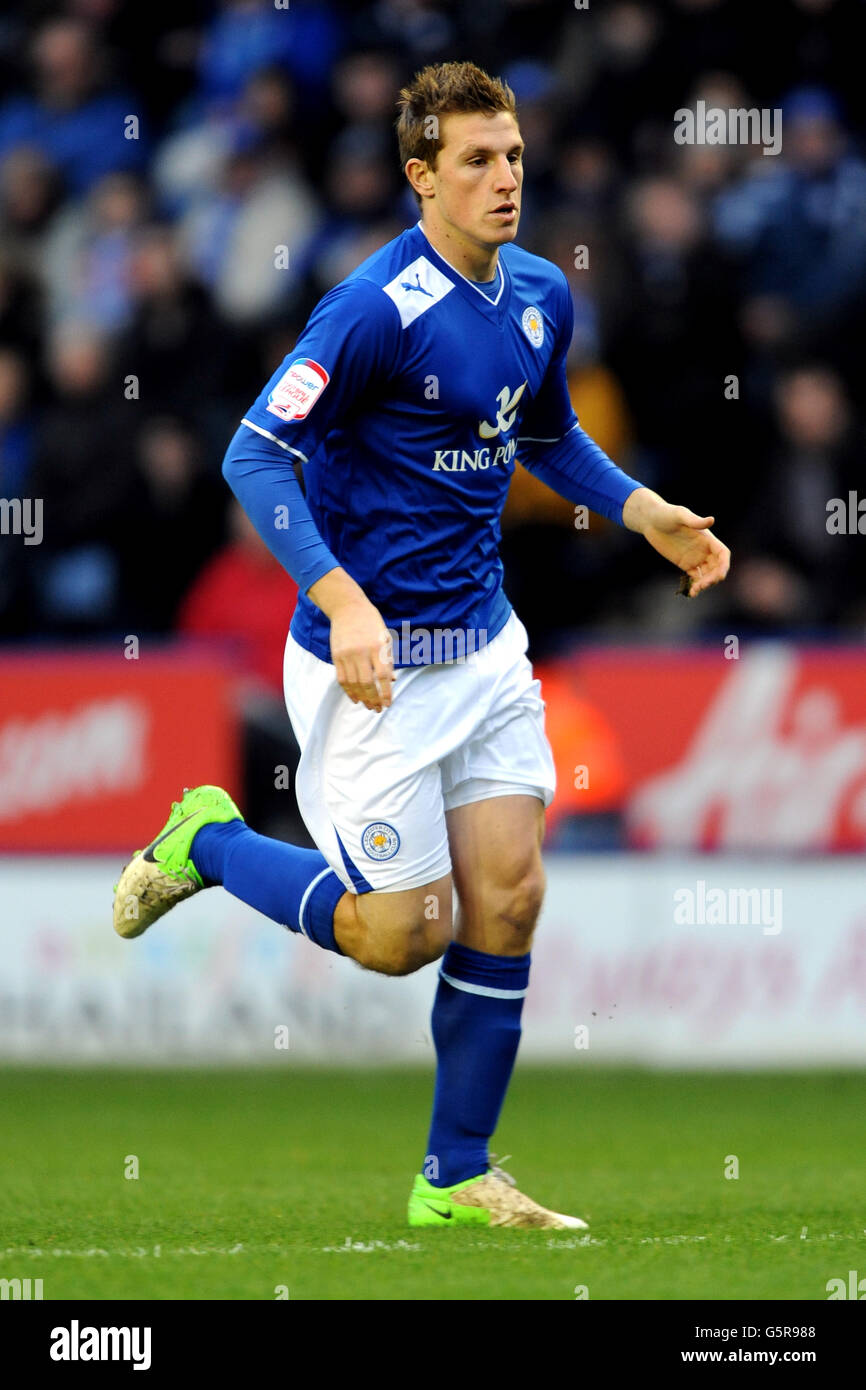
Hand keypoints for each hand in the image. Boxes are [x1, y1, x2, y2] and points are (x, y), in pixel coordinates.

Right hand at [329, 597, 393, 711]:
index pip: (382, 675)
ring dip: (362, 698)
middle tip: (378, 709)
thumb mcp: (385, 638)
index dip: (386, 692)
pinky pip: (342, 679)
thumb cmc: (371, 623)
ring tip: (368, 706)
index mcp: (377, 647)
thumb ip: (388, 659)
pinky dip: (348, 691)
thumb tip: (391, 681)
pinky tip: (355, 698)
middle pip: (367, 683)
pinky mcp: (336, 656)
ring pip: (353, 683)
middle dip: (373, 699)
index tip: (388, 703)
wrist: (348, 608)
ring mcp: (347, 655)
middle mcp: (361, 652)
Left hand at [623, 488, 730, 596]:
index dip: (724, 565)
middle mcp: (704, 549)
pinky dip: (695, 586)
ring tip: (694, 591)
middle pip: (716, 567)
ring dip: (704, 584)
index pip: (722, 554)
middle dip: (713, 578)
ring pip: (706, 575)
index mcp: (707, 538)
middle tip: (701, 585)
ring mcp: (695, 557)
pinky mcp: (685, 564)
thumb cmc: (666, 513)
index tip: (720, 576)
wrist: (650, 520)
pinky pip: (695, 577)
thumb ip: (694, 521)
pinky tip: (690, 593)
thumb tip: (711, 520)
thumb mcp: (680, 515)